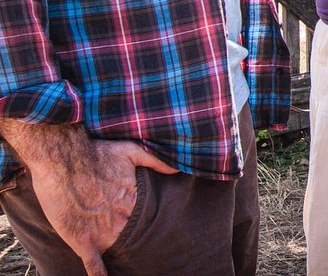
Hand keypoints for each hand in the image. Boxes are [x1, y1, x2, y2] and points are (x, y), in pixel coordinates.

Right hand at [23, 136, 177, 275]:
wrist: (62, 159)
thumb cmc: (96, 154)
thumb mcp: (131, 151)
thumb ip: (155, 160)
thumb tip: (178, 168)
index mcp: (132, 199)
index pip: (148, 217)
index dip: (151, 223)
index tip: (163, 230)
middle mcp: (119, 218)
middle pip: (134, 234)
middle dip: (139, 238)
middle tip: (152, 250)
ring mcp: (101, 230)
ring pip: (117, 248)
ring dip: (122, 254)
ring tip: (137, 264)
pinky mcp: (81, 239)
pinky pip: (92, 262)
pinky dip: (98, 273)